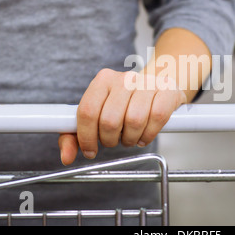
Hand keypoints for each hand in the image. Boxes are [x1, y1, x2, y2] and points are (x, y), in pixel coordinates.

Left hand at [58, 68, 186, 164]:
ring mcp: (148, 83)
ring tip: (130, 137)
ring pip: (134, 121)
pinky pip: (157, 117)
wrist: (159, 85)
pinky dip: (149, 134)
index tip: (90, 150)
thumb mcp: (98, 114)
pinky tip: (145, 134)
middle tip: (114, 141)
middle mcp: (125, 78)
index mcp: (103, 80)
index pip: (87, 111)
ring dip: (131, 139)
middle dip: (110, 140)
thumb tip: (66, 156)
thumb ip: (75, 135)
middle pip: (109, 120)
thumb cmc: (126, 103)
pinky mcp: (167, 90)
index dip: (86, 137)